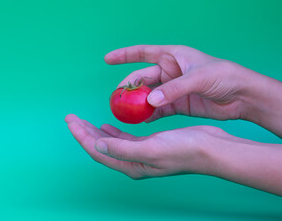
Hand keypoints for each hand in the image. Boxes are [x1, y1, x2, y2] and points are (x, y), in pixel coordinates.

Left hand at [64, 114, 246, 178]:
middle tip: (72, 117)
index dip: (82, 136)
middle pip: (101, 147)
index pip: (98, 151)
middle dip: (85, 132)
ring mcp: (142, 153)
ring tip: (85, 121)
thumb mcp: (152, 149)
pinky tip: (108, 125)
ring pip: (111, 143)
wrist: (211, 148)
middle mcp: (134, 161)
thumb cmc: (185, 149)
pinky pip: (125, 139)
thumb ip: (123, 149)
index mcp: (132, 165)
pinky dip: (114, 132)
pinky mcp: (150, 144)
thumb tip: (97, 146)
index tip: (71, 120)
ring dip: (97, 132)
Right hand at [105, 45, 257, 121]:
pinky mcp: (178, 104)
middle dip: (129, 87)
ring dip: (138, 103)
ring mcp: (173, 89)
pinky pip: (159, 109)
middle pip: (143, 78)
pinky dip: (149, 114)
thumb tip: (151, 101)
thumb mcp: (198, 78)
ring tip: (124, 112)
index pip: (143, 53)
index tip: (107, 59)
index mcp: (173, 56)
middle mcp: (171, 71)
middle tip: (117, 99)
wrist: (243, 95)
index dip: (124, 55)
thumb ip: (173, 90)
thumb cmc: (224, 76)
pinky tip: (141, 120)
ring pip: (149, 95)